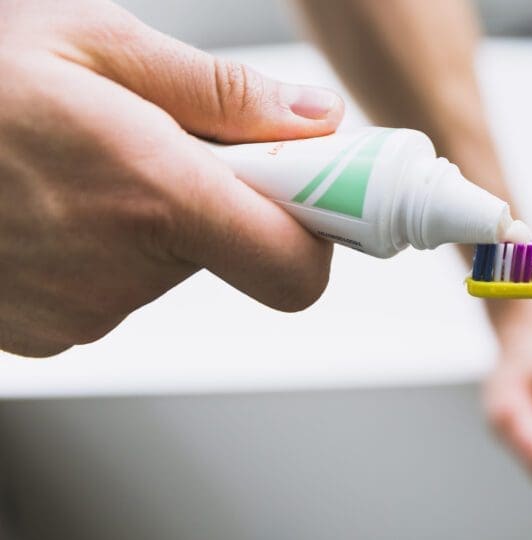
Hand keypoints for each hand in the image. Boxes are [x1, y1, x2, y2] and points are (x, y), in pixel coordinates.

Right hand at [0, 0, 344, 355]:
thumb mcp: (95, 45)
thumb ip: (222, 94)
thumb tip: (314, 122)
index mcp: (153, 200)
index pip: (294, 266)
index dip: (319, 230)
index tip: (321, 194)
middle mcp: (120, 275)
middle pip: (234, 256)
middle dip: (219, 201)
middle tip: (165, 143)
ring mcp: (76, 313)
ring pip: (167, 269)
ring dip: (150, 220)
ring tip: (79, 164)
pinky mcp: (41, 332)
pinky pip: (110, 289)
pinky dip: (100, 247)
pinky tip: (46, 200)